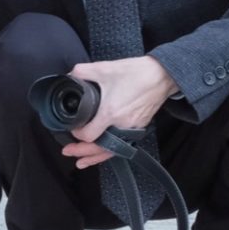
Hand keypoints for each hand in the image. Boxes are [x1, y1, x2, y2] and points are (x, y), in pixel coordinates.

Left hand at [59, 56, 177, 168]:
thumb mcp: (103, 68)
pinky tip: (102, 153)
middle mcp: (121, 125)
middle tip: (67, 151)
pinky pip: (122, 145)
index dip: (77, 134)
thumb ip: (81, 72)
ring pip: (111, 150)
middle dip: (81, 152)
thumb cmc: (136, 73)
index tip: (70, 129)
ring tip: (81, 161)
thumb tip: (69, 76)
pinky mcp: (139, 128)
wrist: (161, 75)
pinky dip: (110, 151)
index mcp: (110, 112)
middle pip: (99, 148)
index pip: (89, 135)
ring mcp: (131, 128)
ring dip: (95, 157)